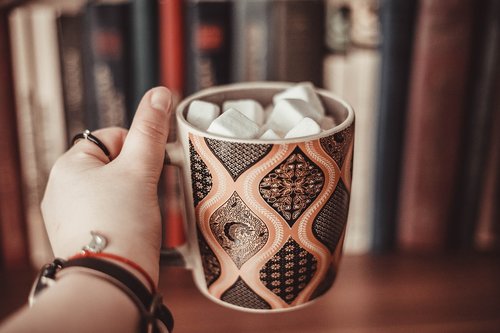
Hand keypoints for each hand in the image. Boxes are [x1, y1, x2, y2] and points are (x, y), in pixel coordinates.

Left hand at [41, 87, 172, 285]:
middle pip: (114, 165)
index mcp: (69, 165)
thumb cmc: (122, 223)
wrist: (112, 280)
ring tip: (143, 215)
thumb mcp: (140, 169)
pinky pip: (108, 214)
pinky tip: (135, 229)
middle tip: (149, 195)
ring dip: (135, 197)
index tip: (151, 169)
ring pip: (113, 191)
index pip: (112, 137)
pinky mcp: (80, 236)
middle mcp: (62, 188)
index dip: (138, 150)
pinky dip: (125, 217)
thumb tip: (161, 92)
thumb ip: (151, 129)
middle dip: (138, 176)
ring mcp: (69, 215)